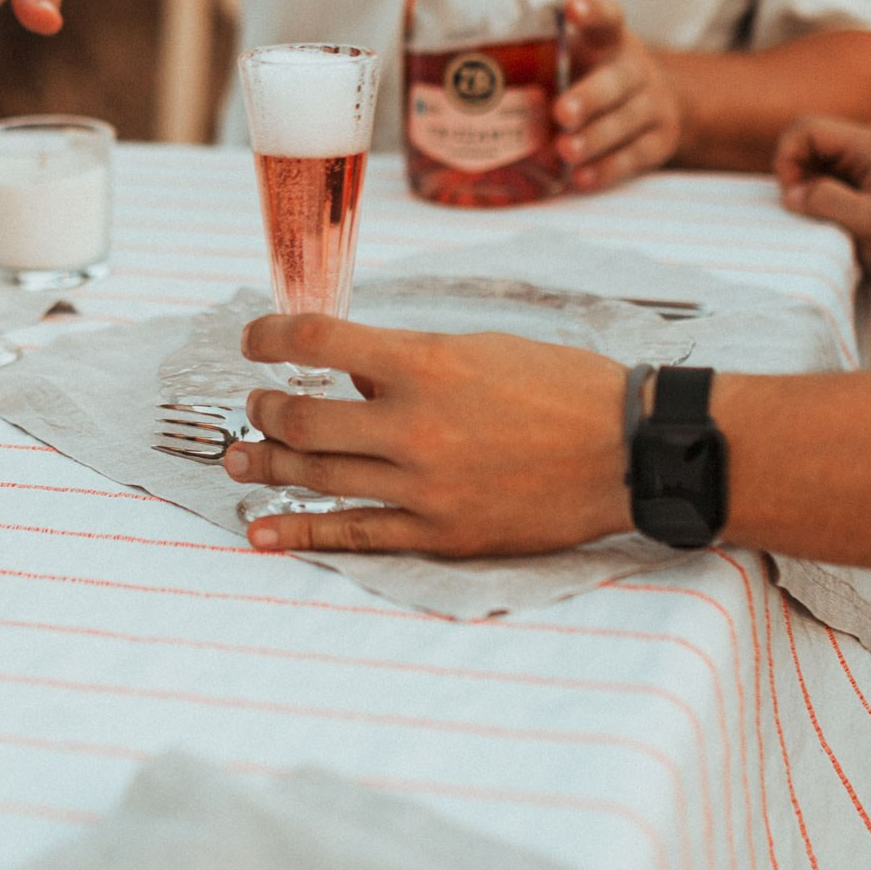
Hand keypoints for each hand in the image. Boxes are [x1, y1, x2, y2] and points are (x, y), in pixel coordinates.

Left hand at [221, 315, 630, 555]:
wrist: (628, 451)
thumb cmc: (562, 386)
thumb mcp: (480, 348)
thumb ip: (409, 361)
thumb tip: (349, 375)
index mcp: (426, 363)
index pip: (318, 342)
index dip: (269, 337)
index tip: (251, 340)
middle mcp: (414, 424)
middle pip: (302, 417)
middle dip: (264, 409)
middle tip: (256, 406)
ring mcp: (424, 485)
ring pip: (317, 472)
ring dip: (267, 463)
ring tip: (241, 458)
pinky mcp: (439, 532)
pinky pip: (352, 532)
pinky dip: (299, 530)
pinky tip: (260, 530)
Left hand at [553, 0, 681, 191]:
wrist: (656, 104)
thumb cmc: (592, 79)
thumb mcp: (574, 60)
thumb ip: (539, 65)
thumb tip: (472, 89)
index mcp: (609, 41)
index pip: (607, 17)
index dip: (593, 11)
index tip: (572, 9)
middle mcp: (635, 69)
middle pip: (617, 80)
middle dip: (590, 97)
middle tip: (562, 112)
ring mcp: (653, 105)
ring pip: (626, 121)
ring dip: (594, 138)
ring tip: (566, 151)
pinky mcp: (660, 141)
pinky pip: (635, 157)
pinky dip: (608, 169)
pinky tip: (582, 177)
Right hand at [775, 115, 870, 307]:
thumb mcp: (870, 226)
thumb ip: (827, 201)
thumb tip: (791, 193)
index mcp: (870, 147)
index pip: (807, 129)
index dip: (788, 159)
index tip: (795, 198)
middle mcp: (864, 148)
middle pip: (805, 140)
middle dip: (791, 172)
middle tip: (801, 208)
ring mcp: (861, 167)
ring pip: (809, 160)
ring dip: (801, 188)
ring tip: (817, 218)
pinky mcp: (857, 187)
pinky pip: (819, 180)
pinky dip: (810, 198)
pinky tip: (825, 222)